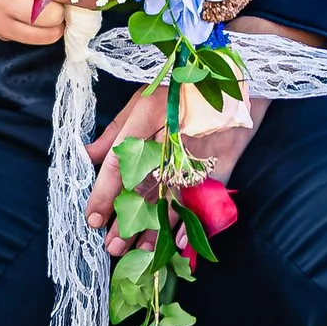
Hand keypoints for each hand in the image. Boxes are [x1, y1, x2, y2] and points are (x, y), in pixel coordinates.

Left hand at [81, 13, 318, 233]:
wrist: (238, 73)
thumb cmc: (183, 85)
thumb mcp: (143, 98)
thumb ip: (114, 130)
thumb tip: (87, 155)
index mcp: (148, 114)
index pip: (118, 162)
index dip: (103, 194)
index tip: (92, 218)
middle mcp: (171, 136)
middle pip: (143, 187)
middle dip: (125, 221)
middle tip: (110, 247)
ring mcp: (199, 152)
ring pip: (171, 199)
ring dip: (152, 230)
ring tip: (135, 251)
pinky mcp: (221, 164)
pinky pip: (202, 199)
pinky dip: (189, 223)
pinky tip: (175, 243)